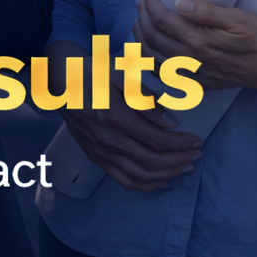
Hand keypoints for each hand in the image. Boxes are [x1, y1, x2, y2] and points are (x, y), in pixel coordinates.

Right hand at [60, 76, 201, 191]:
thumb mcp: (120, 74)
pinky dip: (145, 185)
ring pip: (140, 175)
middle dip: (180, 160)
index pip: (157, 139)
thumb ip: (145, 98)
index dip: (181, 143)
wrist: (59, 80)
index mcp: (114, 116)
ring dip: (167, 174)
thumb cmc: (91, 72)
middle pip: (152, 161)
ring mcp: (99, 151)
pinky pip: (123, 179)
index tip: (196, 140)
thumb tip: (169, 122)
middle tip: (196, 154)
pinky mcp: (95, 157)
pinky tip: (161, 181)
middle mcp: (107, 139)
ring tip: (185, 167)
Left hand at [134, 0, 256, 89]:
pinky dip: (149, 62)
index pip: (162, 21)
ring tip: (139, 22)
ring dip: (140, 39)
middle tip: (140, 3)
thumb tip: (178, 2)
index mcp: (198, 42)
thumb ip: (205, 12)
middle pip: (152, 38)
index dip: (150, 5)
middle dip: (142, 18)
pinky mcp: (196, 84)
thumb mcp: (236, 18)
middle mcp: (190, 61)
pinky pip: (163, 76)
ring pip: (152, 59)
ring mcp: (192, 75)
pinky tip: (148, 50)